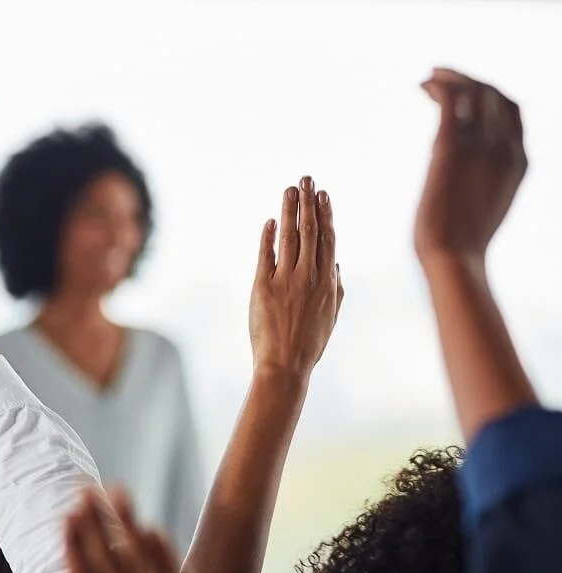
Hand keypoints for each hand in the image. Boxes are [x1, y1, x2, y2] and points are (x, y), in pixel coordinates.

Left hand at [249, 177, 342, 377]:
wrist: (285, 365)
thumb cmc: (309, 343)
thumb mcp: (331, 315)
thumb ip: (335, 286)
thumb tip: (336, 263)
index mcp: (328, 282)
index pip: (327, 239)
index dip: (325, 214)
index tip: (323, 194)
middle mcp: (309, 277)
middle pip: (310, 232)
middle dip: (308, 203)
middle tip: (306, 179)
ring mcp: (286, 281)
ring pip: (290, 238)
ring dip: (290, 211)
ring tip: (289, 190)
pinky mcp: (263, 288)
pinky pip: (266, 256)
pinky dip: (269, 237)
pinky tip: (271, 221)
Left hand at [414, 68, 526, 272]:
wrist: (454, 259)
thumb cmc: (463, 244)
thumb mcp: (487, 205)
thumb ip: (486, 183)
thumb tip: (467, 180)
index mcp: (518, 161)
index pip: (512, 110)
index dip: (491, 94)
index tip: (468, 90)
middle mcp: (504, 147)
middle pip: (493, 94)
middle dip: (469, 79)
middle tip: (442, 76)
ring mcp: (479, 146)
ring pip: (473, 91)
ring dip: (451, 77)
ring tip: (429, 77)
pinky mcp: (450, 149)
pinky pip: (449, 101)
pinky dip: (438, 86)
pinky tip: (423, 85)